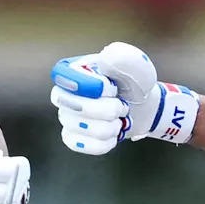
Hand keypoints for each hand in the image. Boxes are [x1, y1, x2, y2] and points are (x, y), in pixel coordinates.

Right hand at [49, 42, 198, 154]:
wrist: (140, 107)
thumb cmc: (135, 83)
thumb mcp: (136, 66)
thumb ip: (124, 59)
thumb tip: (105, 58)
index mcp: (73, 69)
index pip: (64, 77)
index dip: (90, 86)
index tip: (112, 88)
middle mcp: (63, 92)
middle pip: (76, 107)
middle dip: (108, 110)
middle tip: (122, 105)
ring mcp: (65, 116)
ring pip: (84, 129)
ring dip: (111, 127)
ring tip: (119, 119)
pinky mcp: (71, 137)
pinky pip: (82, 145)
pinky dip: (105, 142)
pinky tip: (113, 134)